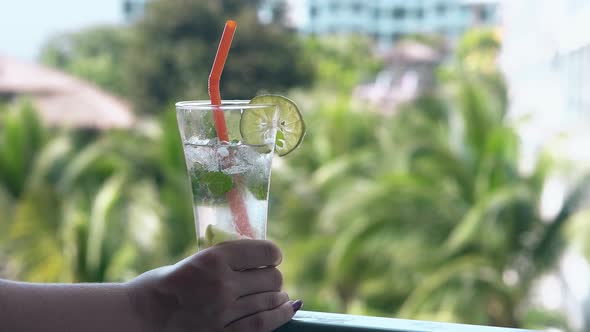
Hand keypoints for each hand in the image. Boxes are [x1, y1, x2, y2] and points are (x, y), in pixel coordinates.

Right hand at [126, 240, 296, 331]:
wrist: (137, 317)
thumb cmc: (162, 285)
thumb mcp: (194, 261)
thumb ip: (225, 259)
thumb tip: (258, 258)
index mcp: (213, 258)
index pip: (264, 252)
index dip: (272, 254)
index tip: (271, 257)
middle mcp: (222, 284)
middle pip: (271, 277)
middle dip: (273, 276)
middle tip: (268, 277)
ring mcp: (223, 312)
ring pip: (270, 300)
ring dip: (278, 296)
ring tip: (278, 295)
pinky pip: (263, 325)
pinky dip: (280, 315)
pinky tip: (286, 309)